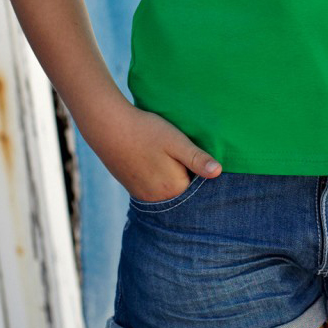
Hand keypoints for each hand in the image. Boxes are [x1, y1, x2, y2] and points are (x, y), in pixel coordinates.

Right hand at [92, 105, 222, 202]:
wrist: (109, 128)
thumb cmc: (145, 131)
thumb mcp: (175, 141)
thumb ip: (196, 158)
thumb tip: (219, 172)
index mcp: (174, 188)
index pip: (199, 185)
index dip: (200, 168)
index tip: (193, 152)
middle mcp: (160, 199)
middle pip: (184, 189)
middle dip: (187, 173)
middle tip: (178, 151)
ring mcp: (145, 196)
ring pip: (170, 189)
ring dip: (173, 175)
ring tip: (166, 155)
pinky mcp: (135, 190)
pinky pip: (155, 188)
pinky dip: (159, 177)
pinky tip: (155, 160)